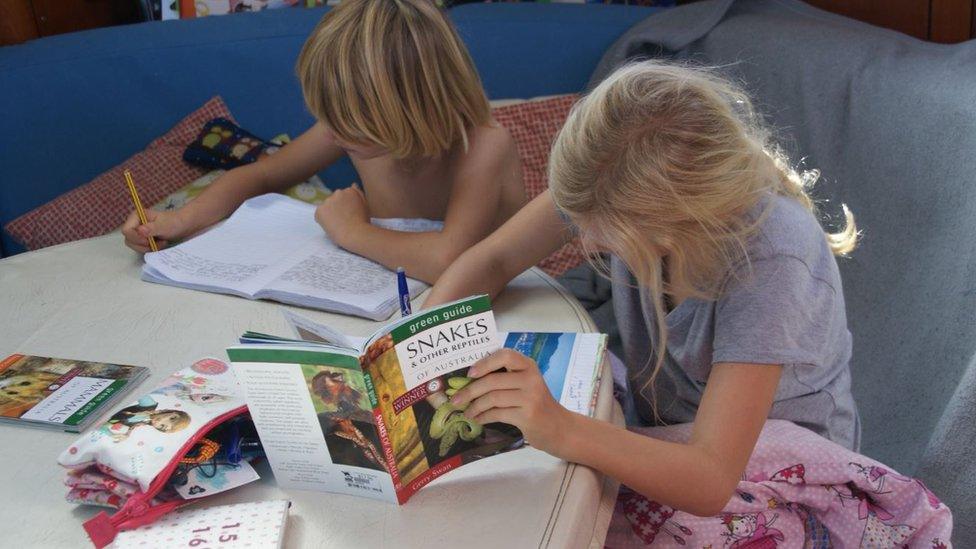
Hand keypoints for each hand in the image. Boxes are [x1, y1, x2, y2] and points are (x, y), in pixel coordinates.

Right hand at [121, 208, 188, 252]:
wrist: (184, 226)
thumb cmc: (174, 222)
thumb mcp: (164, 225)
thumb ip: (152, 228)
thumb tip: (140, 230)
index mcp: (136, 217)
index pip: (126, 231)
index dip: (136, 238)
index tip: (149, 240)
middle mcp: (135, 225)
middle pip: (129, 240)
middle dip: (143, 244)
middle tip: (158, 242)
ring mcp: (138, 233)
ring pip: (135, 246)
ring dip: (148, 248)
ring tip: (161, 242)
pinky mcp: (143, 240)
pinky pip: (141, 249)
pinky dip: (151, 249)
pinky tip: (160, 244)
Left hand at [314, 185, 369, 246]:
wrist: (355, 234)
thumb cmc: (362, 222)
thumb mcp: (365, 205)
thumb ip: (358, 193)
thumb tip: (353, 184)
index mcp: (350, 190)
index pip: (343, 197)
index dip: (346, 208)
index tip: (351, 216)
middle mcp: (338, 192)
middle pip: (334, 201)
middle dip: (336, 209)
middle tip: (344, 221)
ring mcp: (328, 201)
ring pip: (326, 208)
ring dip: (329, 215)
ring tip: (339, 224)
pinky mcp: (320, 210)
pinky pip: (319, 216)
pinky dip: (323, 221)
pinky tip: (332, 226)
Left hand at [449, 349, 575, 455]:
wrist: (558, 427)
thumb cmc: (536, 403)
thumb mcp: (525, 384)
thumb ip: (505, 377)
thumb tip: (469, 379)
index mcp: (528, 366)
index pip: (505, 355)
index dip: (484, 363)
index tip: (470, 373)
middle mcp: (531, 378)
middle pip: (492, 381)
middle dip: (469, 391)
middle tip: (455, 400)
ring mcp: (530, 397)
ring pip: (492, 398)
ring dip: (474, 407)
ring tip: (466, 412)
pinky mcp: (528, 415)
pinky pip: (497, 414)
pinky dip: (483, 417)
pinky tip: (477, 419)